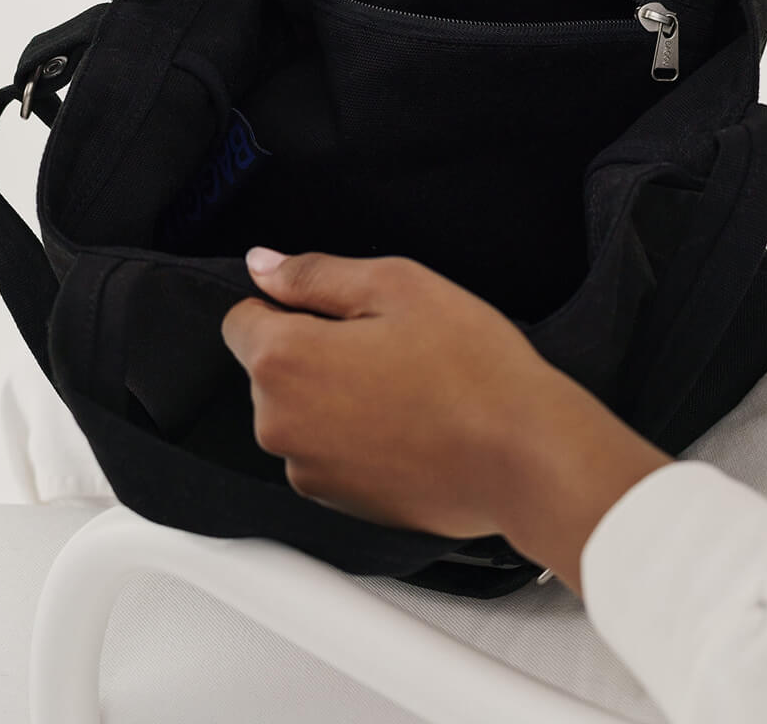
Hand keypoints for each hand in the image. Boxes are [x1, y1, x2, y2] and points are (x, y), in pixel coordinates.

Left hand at [221, 246, 670, 593]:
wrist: (525, 457)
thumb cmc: (471, 367)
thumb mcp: (397, 285)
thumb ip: (316, 273)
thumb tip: (262, 264)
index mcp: (283, 361)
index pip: (241, 318)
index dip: (292, 304)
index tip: (344, 310)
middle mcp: (278, 425)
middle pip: (272, 368)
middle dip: (316, 350)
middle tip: (390, 344)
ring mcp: (307, 470)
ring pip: (302, 411)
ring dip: (336, 395)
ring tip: (408, 387)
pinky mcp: (339, 502)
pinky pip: (329, 452)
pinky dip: (357, 437)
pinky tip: (411, 424)